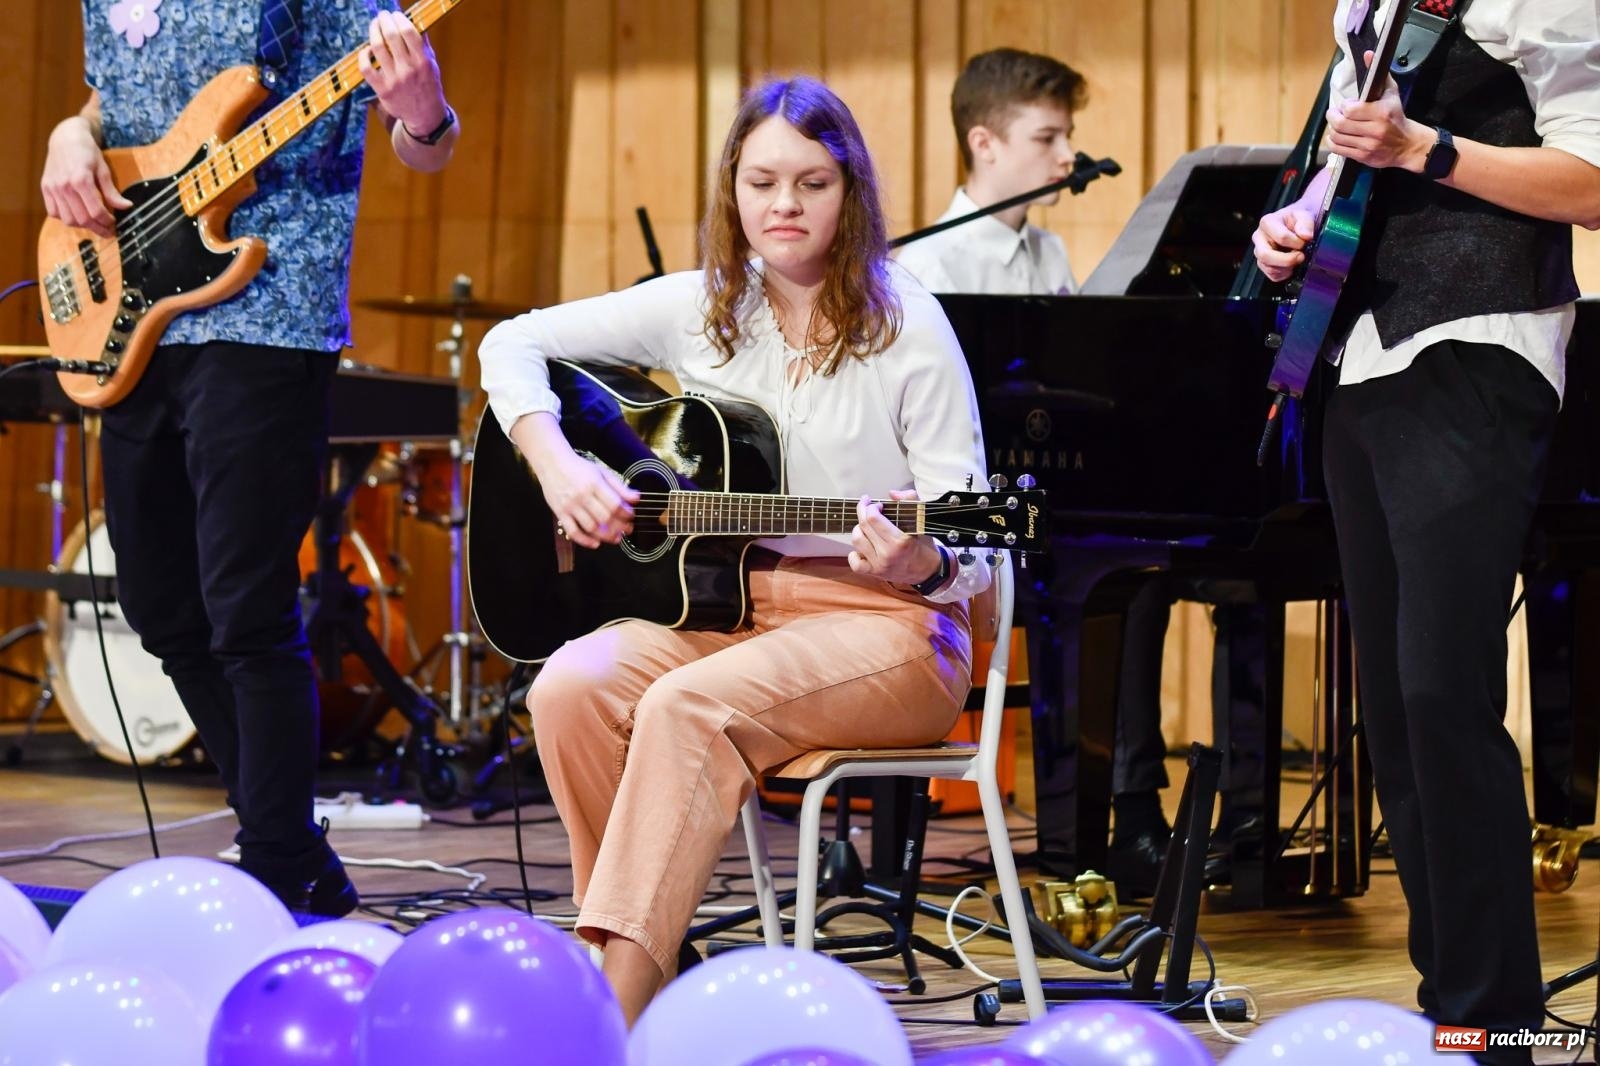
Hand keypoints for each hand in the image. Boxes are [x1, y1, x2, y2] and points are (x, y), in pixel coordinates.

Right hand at [40, 117, 130, 237]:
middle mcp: (64, 185)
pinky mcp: (45, 188)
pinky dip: (65, 218)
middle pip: (82, 219)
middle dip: (98, 228)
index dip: (107, 222)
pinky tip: (76, 215)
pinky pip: (53, 212)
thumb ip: (112, 191)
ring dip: (82, 226)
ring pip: (67, 219)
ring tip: (94, 224)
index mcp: (81, 180)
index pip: (96, 212)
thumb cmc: (87, 152)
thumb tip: (126, 207)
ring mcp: (53, 188)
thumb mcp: (103, 169)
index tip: (114, 224)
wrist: (65, 138)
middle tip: (108, 231)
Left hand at [359, 10, 447, 135]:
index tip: (395, 14)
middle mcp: (409, 70)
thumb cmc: (428, 85)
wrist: (426, 116)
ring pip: (377, 47)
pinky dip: (364, 55)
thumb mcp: (432, 64)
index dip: (399, 18)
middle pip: (391, 35)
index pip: (408, 32)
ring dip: (373, 31)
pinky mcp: (382, 90)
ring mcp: (394, 80)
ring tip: (375, 26)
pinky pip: (366, 68)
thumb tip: (412, 21)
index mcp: (423, 61)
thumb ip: (422, 44)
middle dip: (384, 20)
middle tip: (382, 16)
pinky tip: (367, 50)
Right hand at [538, 450, 638, 549]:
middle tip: (627, 529)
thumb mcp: (602, 472)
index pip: (615, 504)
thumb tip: (636, 498)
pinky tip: (596, 543)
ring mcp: (570, 505)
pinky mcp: (560, 513)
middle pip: (605, 518)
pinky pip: (573, 531)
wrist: (552, 463)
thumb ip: (619, 487)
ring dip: (606, 536)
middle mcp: (582, 495)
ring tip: (616, 538)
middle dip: (620, 527)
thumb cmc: (578, 468)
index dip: (626, 514)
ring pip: (591, 527)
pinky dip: (585, 540)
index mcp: (594, 484)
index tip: (631, 516)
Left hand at [848, 490, 944, 586]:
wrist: (928, 571)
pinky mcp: (875, 573)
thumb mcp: (921, 520)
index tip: (877, 504)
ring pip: (857, 541)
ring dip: (859, 530)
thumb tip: (892, 493)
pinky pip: (855, 564)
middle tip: (867, 507)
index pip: (873, 518)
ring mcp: (880, 565)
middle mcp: (888, 553)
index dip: (871, 506)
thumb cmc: (924, 544)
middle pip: (863, 526)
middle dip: (862, 512)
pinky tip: (862, 548)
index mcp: (900, 540)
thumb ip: (910, 501)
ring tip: (866, 526)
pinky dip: (854, 555)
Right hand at [1252, 202, 1319, 282]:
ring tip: (1298, 258)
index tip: (1307, 241)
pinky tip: (1293, 264)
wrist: (1298, 223)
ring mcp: (1260, 252)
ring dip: (1287, 267)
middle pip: (1265, 255)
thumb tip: (1305, 235)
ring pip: (1269, 267)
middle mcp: (1259, 238)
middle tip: (1301, 257)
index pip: (1281, 237)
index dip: (1297, 242)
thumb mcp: (1305, 213)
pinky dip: (1285, 273)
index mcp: (1267, 222)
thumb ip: (1306, 222)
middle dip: (1286, 260)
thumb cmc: (1298, 218)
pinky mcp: (1264, 264)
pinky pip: (1273, 275)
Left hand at [1325, 51, 1431, 172]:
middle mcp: (1375, 130)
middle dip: (1333, 116)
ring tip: (1337, 123)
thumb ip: (1379, 74)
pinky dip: (1333, 142)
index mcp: (1381, 113)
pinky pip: (1339, 150)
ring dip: (1332, 129)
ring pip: (1337, 137)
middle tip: (1335, 113)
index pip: (1349, 109)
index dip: (1344, 106)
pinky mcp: (1363, 157)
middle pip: (1340, 123)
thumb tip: (1368, 54)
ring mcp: (1368, 145)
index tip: (1347, 105)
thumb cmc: (1396, 116)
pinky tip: (1337, 136)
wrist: (1408, 144)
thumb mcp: (1391, 92)